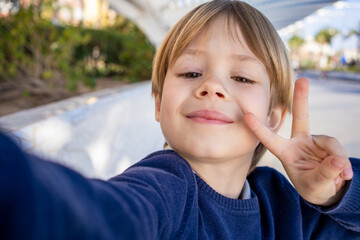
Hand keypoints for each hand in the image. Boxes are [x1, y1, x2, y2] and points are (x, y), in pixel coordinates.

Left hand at [244, 78, 352, 205]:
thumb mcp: (314, 186)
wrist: (328, 190)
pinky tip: (345, 175)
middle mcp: (299, 142)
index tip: (246, 115)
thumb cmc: (313, 187)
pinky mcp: (329, 144)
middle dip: (301, 99)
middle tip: (302, 80)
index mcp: (285, 152)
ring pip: (330, 144)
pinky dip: (344, 163)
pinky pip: (338, 150)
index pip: (270, 139)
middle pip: (301, 117)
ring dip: (337, 161)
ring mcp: (315, 141)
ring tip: (341, 177)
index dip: (259, 128)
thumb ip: (324, 174)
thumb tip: (338, 161)